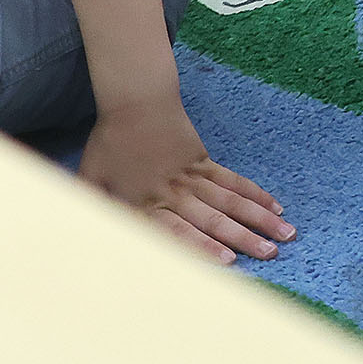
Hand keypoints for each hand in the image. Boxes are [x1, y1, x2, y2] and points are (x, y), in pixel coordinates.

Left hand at [77, 99, 294, 262]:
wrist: (135, 101)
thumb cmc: (110, 143)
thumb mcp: (90, 179)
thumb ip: (89, 210)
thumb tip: (77, 237)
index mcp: (146, 203)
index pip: (177, 232)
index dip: (203, 247)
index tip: (228, 262)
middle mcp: (174, 193)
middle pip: (213, 219)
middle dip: (244, 238)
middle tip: (269, 254)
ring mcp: (193, 176)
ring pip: (231, 201)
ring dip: (259, 218)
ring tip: (285, 234)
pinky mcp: (204, 161)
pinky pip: (233, 180)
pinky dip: (255, 194)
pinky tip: (275, 205)